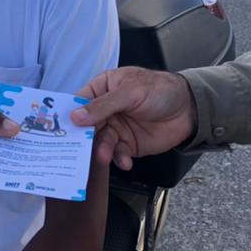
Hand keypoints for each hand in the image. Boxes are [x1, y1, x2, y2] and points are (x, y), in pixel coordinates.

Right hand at [71, 68, 196, 170]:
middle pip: (86, 126)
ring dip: (102, 150)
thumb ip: (104, 105)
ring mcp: (116, 127)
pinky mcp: (127, 144)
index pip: (80, 102)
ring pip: (100, 142)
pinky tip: (125, 162)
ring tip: (105, 157)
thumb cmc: (161, 90)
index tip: (60, 129)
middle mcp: (106, 109)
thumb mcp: (131, 92)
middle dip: (83, 138)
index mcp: (103, 88)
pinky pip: (117, 154)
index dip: (70, 115)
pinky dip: (119, 159)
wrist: (190, 109)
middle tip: (78, 150)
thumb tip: (76, 116)